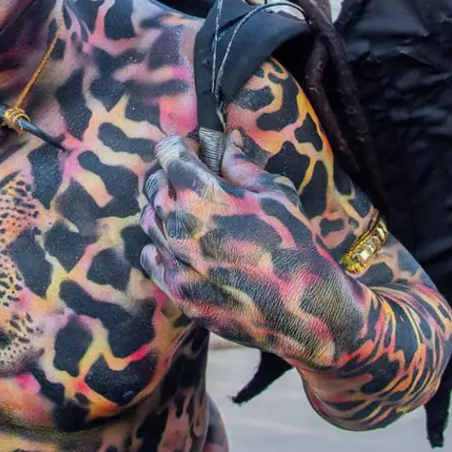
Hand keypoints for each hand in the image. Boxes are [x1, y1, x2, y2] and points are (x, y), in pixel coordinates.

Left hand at [139, 135, 365, 373]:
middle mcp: (179, 225)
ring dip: (162, 208)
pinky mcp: (177, 292)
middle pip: (153, 185)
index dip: (178, 146)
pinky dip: (160, 245)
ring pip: (149, 220)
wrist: (302, 309)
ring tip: (186, 209)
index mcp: (202, 194)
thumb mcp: (275, 193)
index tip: (188, 148)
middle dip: (167, 174)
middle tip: (186, 175)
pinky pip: (152, 258)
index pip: (169, 154)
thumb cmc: (294, 244)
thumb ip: (242, 165)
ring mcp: (175, 261)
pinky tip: (180, 244)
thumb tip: (226, 142)